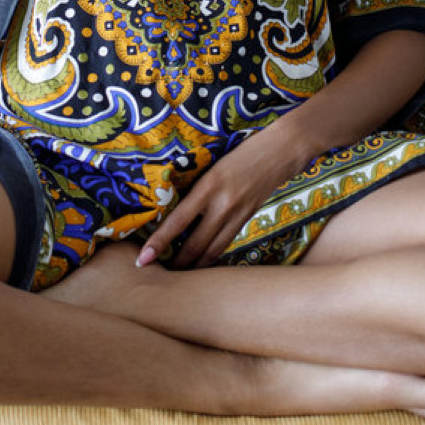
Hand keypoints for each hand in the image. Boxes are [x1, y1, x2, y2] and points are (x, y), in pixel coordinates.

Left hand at [137, 128, 303, 269]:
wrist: (280, 150)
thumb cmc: (241, 151)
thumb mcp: (213, 166)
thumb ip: (197, 188)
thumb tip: (174, 210)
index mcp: (208, 186)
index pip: (177, 221)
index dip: (159, 242)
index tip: (144, 258)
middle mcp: (222, 204)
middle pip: (195, 244)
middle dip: (176, 262)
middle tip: (158, 274)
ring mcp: (238, 214)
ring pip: (212, 250)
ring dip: (195, 265)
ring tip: (179, 274)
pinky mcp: (248, 218)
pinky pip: (226, 242)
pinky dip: (212, 254)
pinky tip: (203, 260)